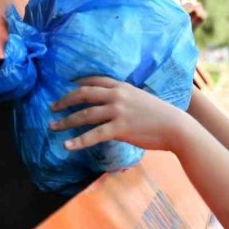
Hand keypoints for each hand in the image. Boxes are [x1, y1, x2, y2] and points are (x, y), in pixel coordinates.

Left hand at [50, 77, 188, 152]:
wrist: (176, 127)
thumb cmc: (161, 116)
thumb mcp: (141, 99)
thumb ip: (125, 99)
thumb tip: (113, 106)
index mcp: (122, 86)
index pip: (94, 81)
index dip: (78, 84)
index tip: (67, 88)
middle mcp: (117, 96)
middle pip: (83, 94)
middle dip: (65, 101)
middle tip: (52, 107)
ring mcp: (118, 111)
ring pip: (85, 115)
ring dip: (66, 121)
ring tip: (53, 127)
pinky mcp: (120, 128)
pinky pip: (94, 135)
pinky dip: (78, 141)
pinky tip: (67, 146)